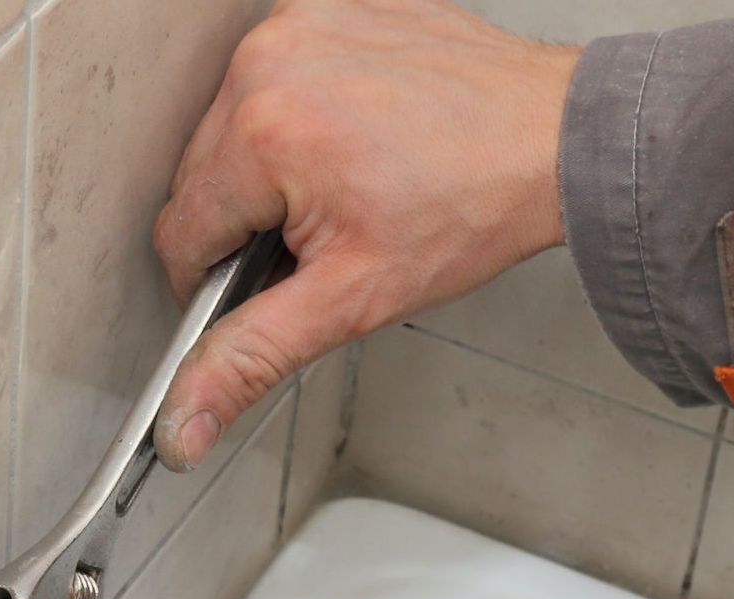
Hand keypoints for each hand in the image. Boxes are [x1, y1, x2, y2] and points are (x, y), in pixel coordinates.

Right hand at [152, 0, 579, 469]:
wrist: (553, 141)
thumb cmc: (471, 209)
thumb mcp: (348, 302)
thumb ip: (250, 359)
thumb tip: (183, 422)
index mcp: (263, 132)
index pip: (180, 236)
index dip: (211, 285)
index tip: (263, 290)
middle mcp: (269, 60)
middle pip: (200, 181)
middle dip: (242, 227)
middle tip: (318, 243)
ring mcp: (297, 23)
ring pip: (227, 133)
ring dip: (264, 175)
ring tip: (339, 191)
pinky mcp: (323, 8)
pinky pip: (270, 84)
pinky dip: (293, 122)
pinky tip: (348, 144)